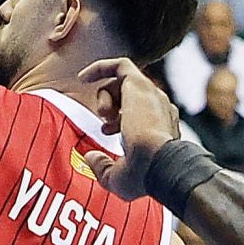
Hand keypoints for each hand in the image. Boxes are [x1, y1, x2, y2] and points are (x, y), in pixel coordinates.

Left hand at [75, 58, 181, 201]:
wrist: (159, 162)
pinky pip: (120, 65)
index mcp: (162, 127)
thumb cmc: (146, 176)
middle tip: (104, 126)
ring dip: (105, 97)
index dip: (117, 120)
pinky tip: (82, 77)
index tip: (106, 132)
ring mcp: (152, 95)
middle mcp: (160, 108)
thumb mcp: (119, 179)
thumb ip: (103, 167)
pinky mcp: (139, 84)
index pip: (141, 113)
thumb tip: (89, 156)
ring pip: (124, 82)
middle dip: (111, 108)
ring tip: (103, 115)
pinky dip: (100, 68)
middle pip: (131, 96)